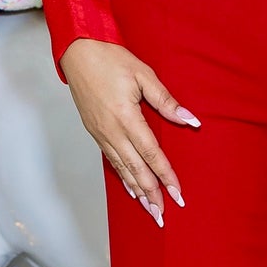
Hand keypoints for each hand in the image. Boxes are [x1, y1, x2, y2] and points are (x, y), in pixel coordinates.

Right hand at [59, 37, 199, 223]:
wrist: (77, 52)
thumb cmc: (110, 58)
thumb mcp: (143, 75)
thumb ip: (166, 101)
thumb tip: (189, 121)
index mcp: (126, 117)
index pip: (152, 154)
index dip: (166, 176)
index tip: (177, 194)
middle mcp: (112, 131)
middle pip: (136, 169)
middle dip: (151, 193)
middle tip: (163, 215)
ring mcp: (101, 133)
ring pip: (122, 169)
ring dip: (137, 191)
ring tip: (150, 210)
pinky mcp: (95, 132)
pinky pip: (111, 161)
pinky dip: (122, 178)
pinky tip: (131, 189)